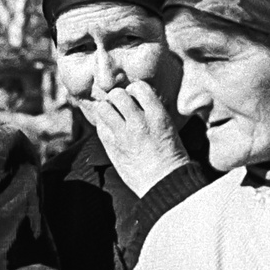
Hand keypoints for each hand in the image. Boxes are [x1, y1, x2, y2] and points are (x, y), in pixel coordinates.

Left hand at [76, 81, 189, 197]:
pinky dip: (102, 124)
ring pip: (103, 108)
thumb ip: (153, 111)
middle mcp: (139, 122)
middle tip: (119, 104)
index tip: (134, 96)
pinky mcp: (111, 147)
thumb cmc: (170, 155)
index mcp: (158, 115)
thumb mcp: (169, 127)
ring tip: (111, 114)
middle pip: (117, 94)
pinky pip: (99, 126)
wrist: (163, 182)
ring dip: (106, 108)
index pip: (139, 87)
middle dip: (116, 96)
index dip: (134, 89)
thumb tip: (140, 99)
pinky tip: (110, 129)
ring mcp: (123, 135)